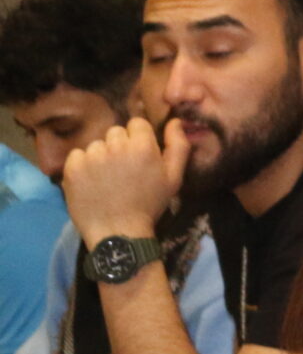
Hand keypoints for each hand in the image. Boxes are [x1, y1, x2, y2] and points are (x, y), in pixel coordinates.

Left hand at [62, 117, 185, 246]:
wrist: (117, 232)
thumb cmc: (149, 205)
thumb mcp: (174, 178)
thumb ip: (178, 145)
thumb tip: (174, 121)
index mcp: (142, 145)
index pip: (136, 124)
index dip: (139, 138)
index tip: (138, 156)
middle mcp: (116, 146)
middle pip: (115, 132)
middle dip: (119, 146)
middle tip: (122, 169)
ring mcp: (92, 156)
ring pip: (97, 145)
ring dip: (101, 156)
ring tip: (105, 178)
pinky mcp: (72, 169)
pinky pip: (77, 155)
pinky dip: (82, 165)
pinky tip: (90, 181)